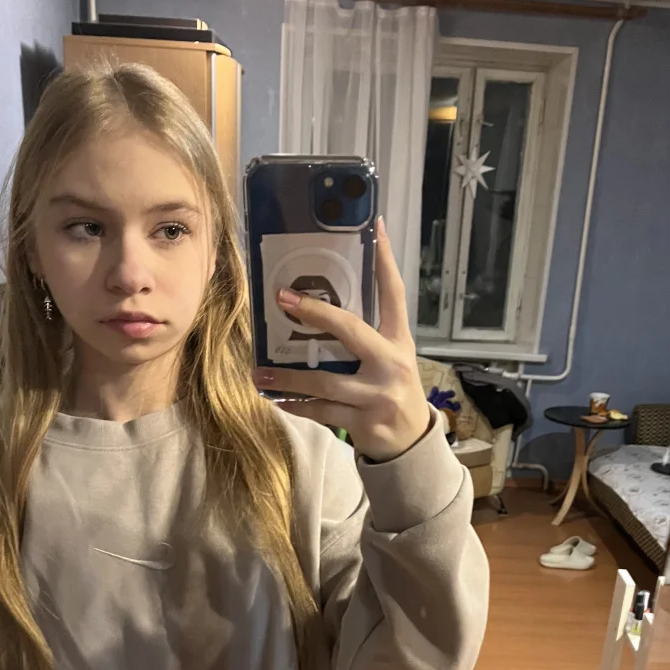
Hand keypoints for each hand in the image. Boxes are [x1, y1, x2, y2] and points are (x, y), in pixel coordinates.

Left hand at [253, 217, 430, 461]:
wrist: (410, 443)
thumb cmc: (392, 391)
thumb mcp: (391, 358)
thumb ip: (366, 335)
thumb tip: (319, 308)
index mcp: (398, 340)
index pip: (393, 292)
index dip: (385, 259)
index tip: (374, 226)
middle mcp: (391, 363)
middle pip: (350, 330)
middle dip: (314, 313)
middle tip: (282, 300)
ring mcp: (377, 394)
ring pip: (324, 381)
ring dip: (288, 377)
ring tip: (259, 373)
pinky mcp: (363, 421)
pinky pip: (321, 410)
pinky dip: (296, 405)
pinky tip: (277, 399)